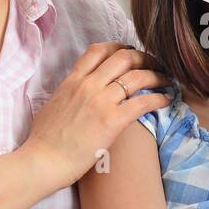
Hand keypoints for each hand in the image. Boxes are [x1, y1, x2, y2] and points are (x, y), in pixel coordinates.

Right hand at [20, 42, 172, 186]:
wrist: (42, 160)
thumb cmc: (43, 140)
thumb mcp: (53, 105)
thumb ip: (68, 94)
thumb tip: (75, 95)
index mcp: (72, 81)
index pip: (98, 50)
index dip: (120, 47)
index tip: (131, 52)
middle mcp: (88, 85)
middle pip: (124, 57)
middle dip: (144, 58)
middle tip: (155, 64)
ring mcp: (101, 102)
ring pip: (137, 76)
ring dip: (157, 75)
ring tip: (167, 80)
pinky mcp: (113, 121)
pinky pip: (143, 102)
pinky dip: (158, 98)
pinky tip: (166, 99)